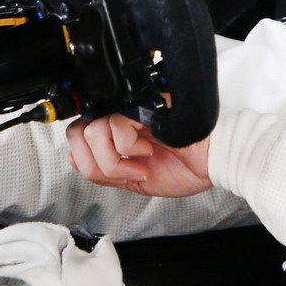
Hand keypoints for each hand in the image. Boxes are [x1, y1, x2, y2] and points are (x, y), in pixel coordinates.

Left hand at [66, 114, 210, 197]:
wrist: (211, 164)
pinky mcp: (142, 106)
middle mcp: (120, 117)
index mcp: (116, 131)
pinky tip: (149, 150)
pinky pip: (115, 126)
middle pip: (77, 132)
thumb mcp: (134, 179)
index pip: (76, 134)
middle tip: (125, 171)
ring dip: (115, 159)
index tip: (113, 174)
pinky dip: (128, 149)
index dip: (86, 159)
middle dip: (98, 163)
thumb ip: (103, 170)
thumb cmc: (184, 167)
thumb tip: (73, 159)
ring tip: (141, 160)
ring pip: (93, 131)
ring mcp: (130, 110)